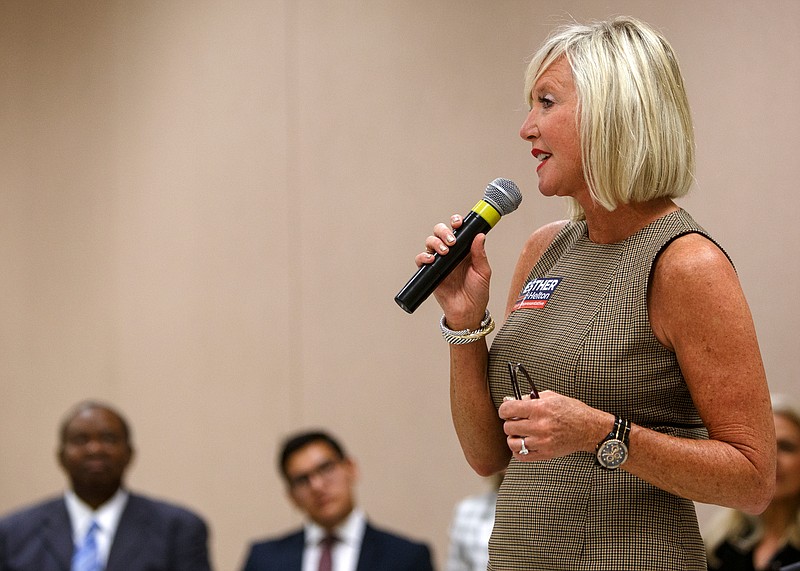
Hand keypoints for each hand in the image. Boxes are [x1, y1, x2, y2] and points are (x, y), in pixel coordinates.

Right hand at [414, 214, 490, 328]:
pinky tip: (431, 260)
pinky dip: (423, 257)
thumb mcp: (483, 272)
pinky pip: (421, 260)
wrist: (467, 312)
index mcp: (464, 250)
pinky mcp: (430, 273)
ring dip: (435, 242)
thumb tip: (480, 236)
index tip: (458, 223)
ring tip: (444, 251)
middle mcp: (451, 253)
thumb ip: (480, 254)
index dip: (456, 222)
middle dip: (443, 231)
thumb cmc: (477, 293)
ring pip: (430, 243)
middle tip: (451, 241)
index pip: (457, 230)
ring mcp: (440, 262)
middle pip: (440, 232)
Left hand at [499, 391, 608, 460]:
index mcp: (540, 409)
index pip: (508, 410)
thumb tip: (508, 401)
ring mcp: (542, 442)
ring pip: (512, 443)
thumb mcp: (551, 397)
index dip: (504, 410)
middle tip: (517, 421)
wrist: (589, 428)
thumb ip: (528, 398)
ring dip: (513, 437)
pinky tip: (524, 443)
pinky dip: (519, 450)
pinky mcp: (545, 454)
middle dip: (510, 423)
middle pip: (508, 427)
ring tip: (520, 433)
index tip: (506, 411)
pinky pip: (521, 456)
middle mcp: (539, 426)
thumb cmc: (571, 411)